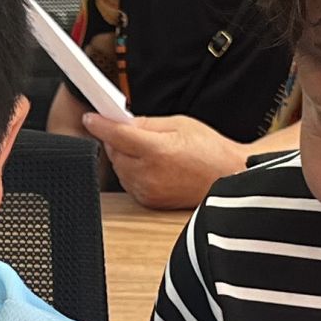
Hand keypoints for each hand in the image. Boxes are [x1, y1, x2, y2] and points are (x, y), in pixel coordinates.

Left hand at [84, 111, 246, 209]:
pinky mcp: (149, 202)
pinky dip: (132, 172)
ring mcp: (149, 191)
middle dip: (118, 140)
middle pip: (114, 152)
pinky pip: (128, 183)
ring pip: (119, 169)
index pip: (117, 135)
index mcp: (158, 150)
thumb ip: (146, 123)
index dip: (100, 124)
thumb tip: (122, 122)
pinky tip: (151, 166)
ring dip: (125, 157)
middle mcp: (150, 174)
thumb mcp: (179, 124)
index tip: (90, 118)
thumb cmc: (210, 150)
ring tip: (150, 151)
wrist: (229, 177)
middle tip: (135, 132)